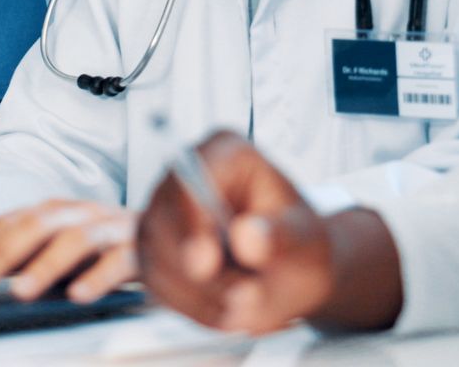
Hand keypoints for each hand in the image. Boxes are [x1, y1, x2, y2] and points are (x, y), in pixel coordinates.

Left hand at [0, 199, 135, 302]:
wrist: (172, 240)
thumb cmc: (106, 251)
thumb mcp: (61, 250)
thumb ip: (28, 257)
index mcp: (57, 211)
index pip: (9, 222)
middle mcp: (81, 213)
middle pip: (36, 226)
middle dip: (1, 255)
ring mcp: (112, 227)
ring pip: (75, 240)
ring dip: (45, 265)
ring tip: (21, 292)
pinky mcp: (143, 247)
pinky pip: (120, 260)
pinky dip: (98, 277)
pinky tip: (80, 296)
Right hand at [137, 131, 401, 334]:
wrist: (290, 271)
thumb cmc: (297, 243)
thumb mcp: (304, 239)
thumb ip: (280, 236)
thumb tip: (246, 236)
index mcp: (225, 152)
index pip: (190, 177)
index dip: (192, 221)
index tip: (206, 263)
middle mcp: (184, 176)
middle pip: (163, 223)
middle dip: (203, 275)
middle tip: (248, 295)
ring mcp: (163, 214)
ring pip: (155, 259)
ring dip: (201, 295)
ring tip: (248, 299)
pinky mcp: (153, 251)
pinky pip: (155, 285)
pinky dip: (193, 306)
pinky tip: (226, 304)